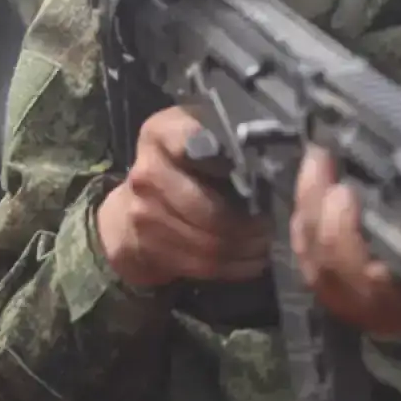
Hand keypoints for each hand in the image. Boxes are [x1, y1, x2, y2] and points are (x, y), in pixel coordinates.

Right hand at [96, 106, 270, 287]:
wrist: (130, 208)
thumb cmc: (179, 165)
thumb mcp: (196, 133)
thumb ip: (223, 136)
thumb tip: (269, 153)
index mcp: (160, 134)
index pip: (191, 141)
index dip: (223, 159)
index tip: (253, 171)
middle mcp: (147, 172)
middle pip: (208, 210)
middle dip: (247, 224)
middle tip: (270, 226)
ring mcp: (142, 213)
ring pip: (208, 242)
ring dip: (244, 248)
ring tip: (264, 244)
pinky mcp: (147, 247)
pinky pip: (199, 264)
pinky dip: (231, 267)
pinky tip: (249, 261)